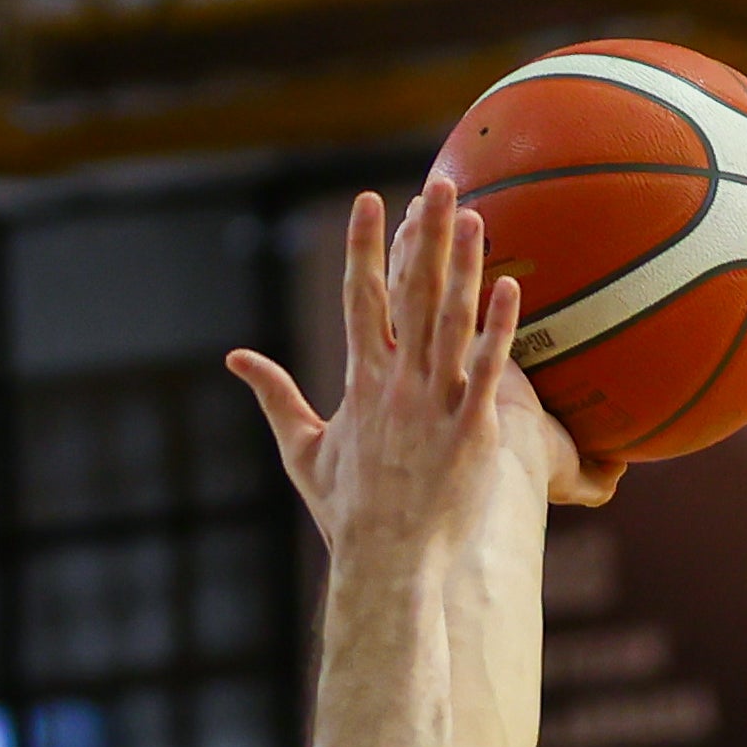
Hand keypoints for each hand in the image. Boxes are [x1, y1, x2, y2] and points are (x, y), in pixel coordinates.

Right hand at [220, 181, 562, 557]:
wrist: (387, 565)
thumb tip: (236, 358)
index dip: (365, 245)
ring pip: (453, 320)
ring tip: (474, 213)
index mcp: (360, 382)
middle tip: (437, 181)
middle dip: (423, 233)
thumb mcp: (303, 451)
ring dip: (464, 264)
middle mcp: (398, 383)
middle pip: (412, 292)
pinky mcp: (473, 432)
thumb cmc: (348, 515)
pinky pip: (490, 370)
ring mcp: (437, 405)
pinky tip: (511, 285)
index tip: (370, 198)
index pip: (360, 296)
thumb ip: (275, 397)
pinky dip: (499, 328)